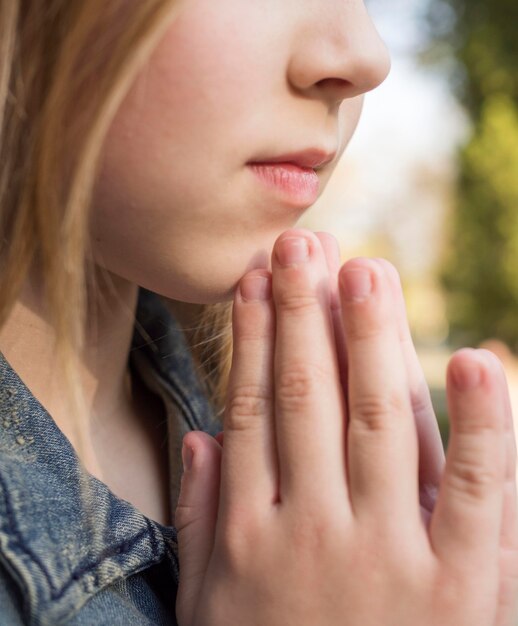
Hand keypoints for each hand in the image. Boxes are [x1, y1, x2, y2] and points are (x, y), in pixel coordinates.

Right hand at [175, 229, 517, 625]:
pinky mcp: (461, 591)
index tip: (256, 281)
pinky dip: (479, 423)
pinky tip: (474, 357)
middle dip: (305, 314)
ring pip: (377, 422)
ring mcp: (389, 559)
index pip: (253, 410)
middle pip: (309, 398)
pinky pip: (473, 491)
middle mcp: (315, 533)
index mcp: (255, 537)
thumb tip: (197, 436)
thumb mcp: (212, 608)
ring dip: (371, 338)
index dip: (255, 340)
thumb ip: (204, 519)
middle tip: (304, 244)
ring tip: (365, 269)